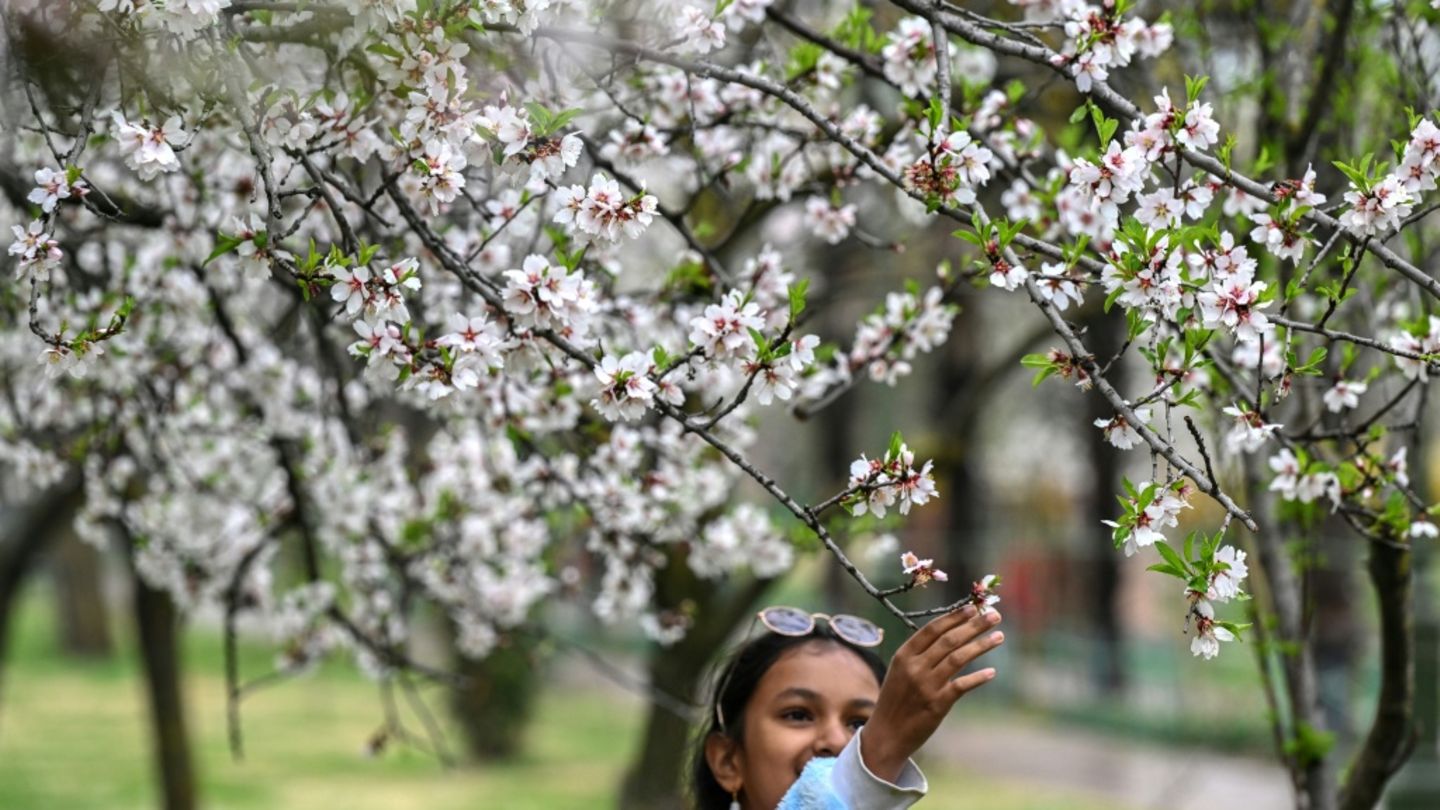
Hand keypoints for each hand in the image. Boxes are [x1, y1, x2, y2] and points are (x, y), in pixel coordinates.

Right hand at [860, 605, 1003, 781]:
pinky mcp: (937, 705)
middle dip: (974, 626)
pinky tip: (991, 672)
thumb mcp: (899, 672)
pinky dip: (977, 678)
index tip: (973, 607)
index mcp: (903, 655)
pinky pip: (961, 686)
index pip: (933, 629)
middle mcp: (915, 667)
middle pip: (949, 640)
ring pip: (958, 658)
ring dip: (981, 645)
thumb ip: (919, 655)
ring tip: (1000, 637)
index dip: (954, 617)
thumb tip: (948, 635)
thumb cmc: (896, 700)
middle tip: (994, 616)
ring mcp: (926, 686)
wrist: (886, 734)